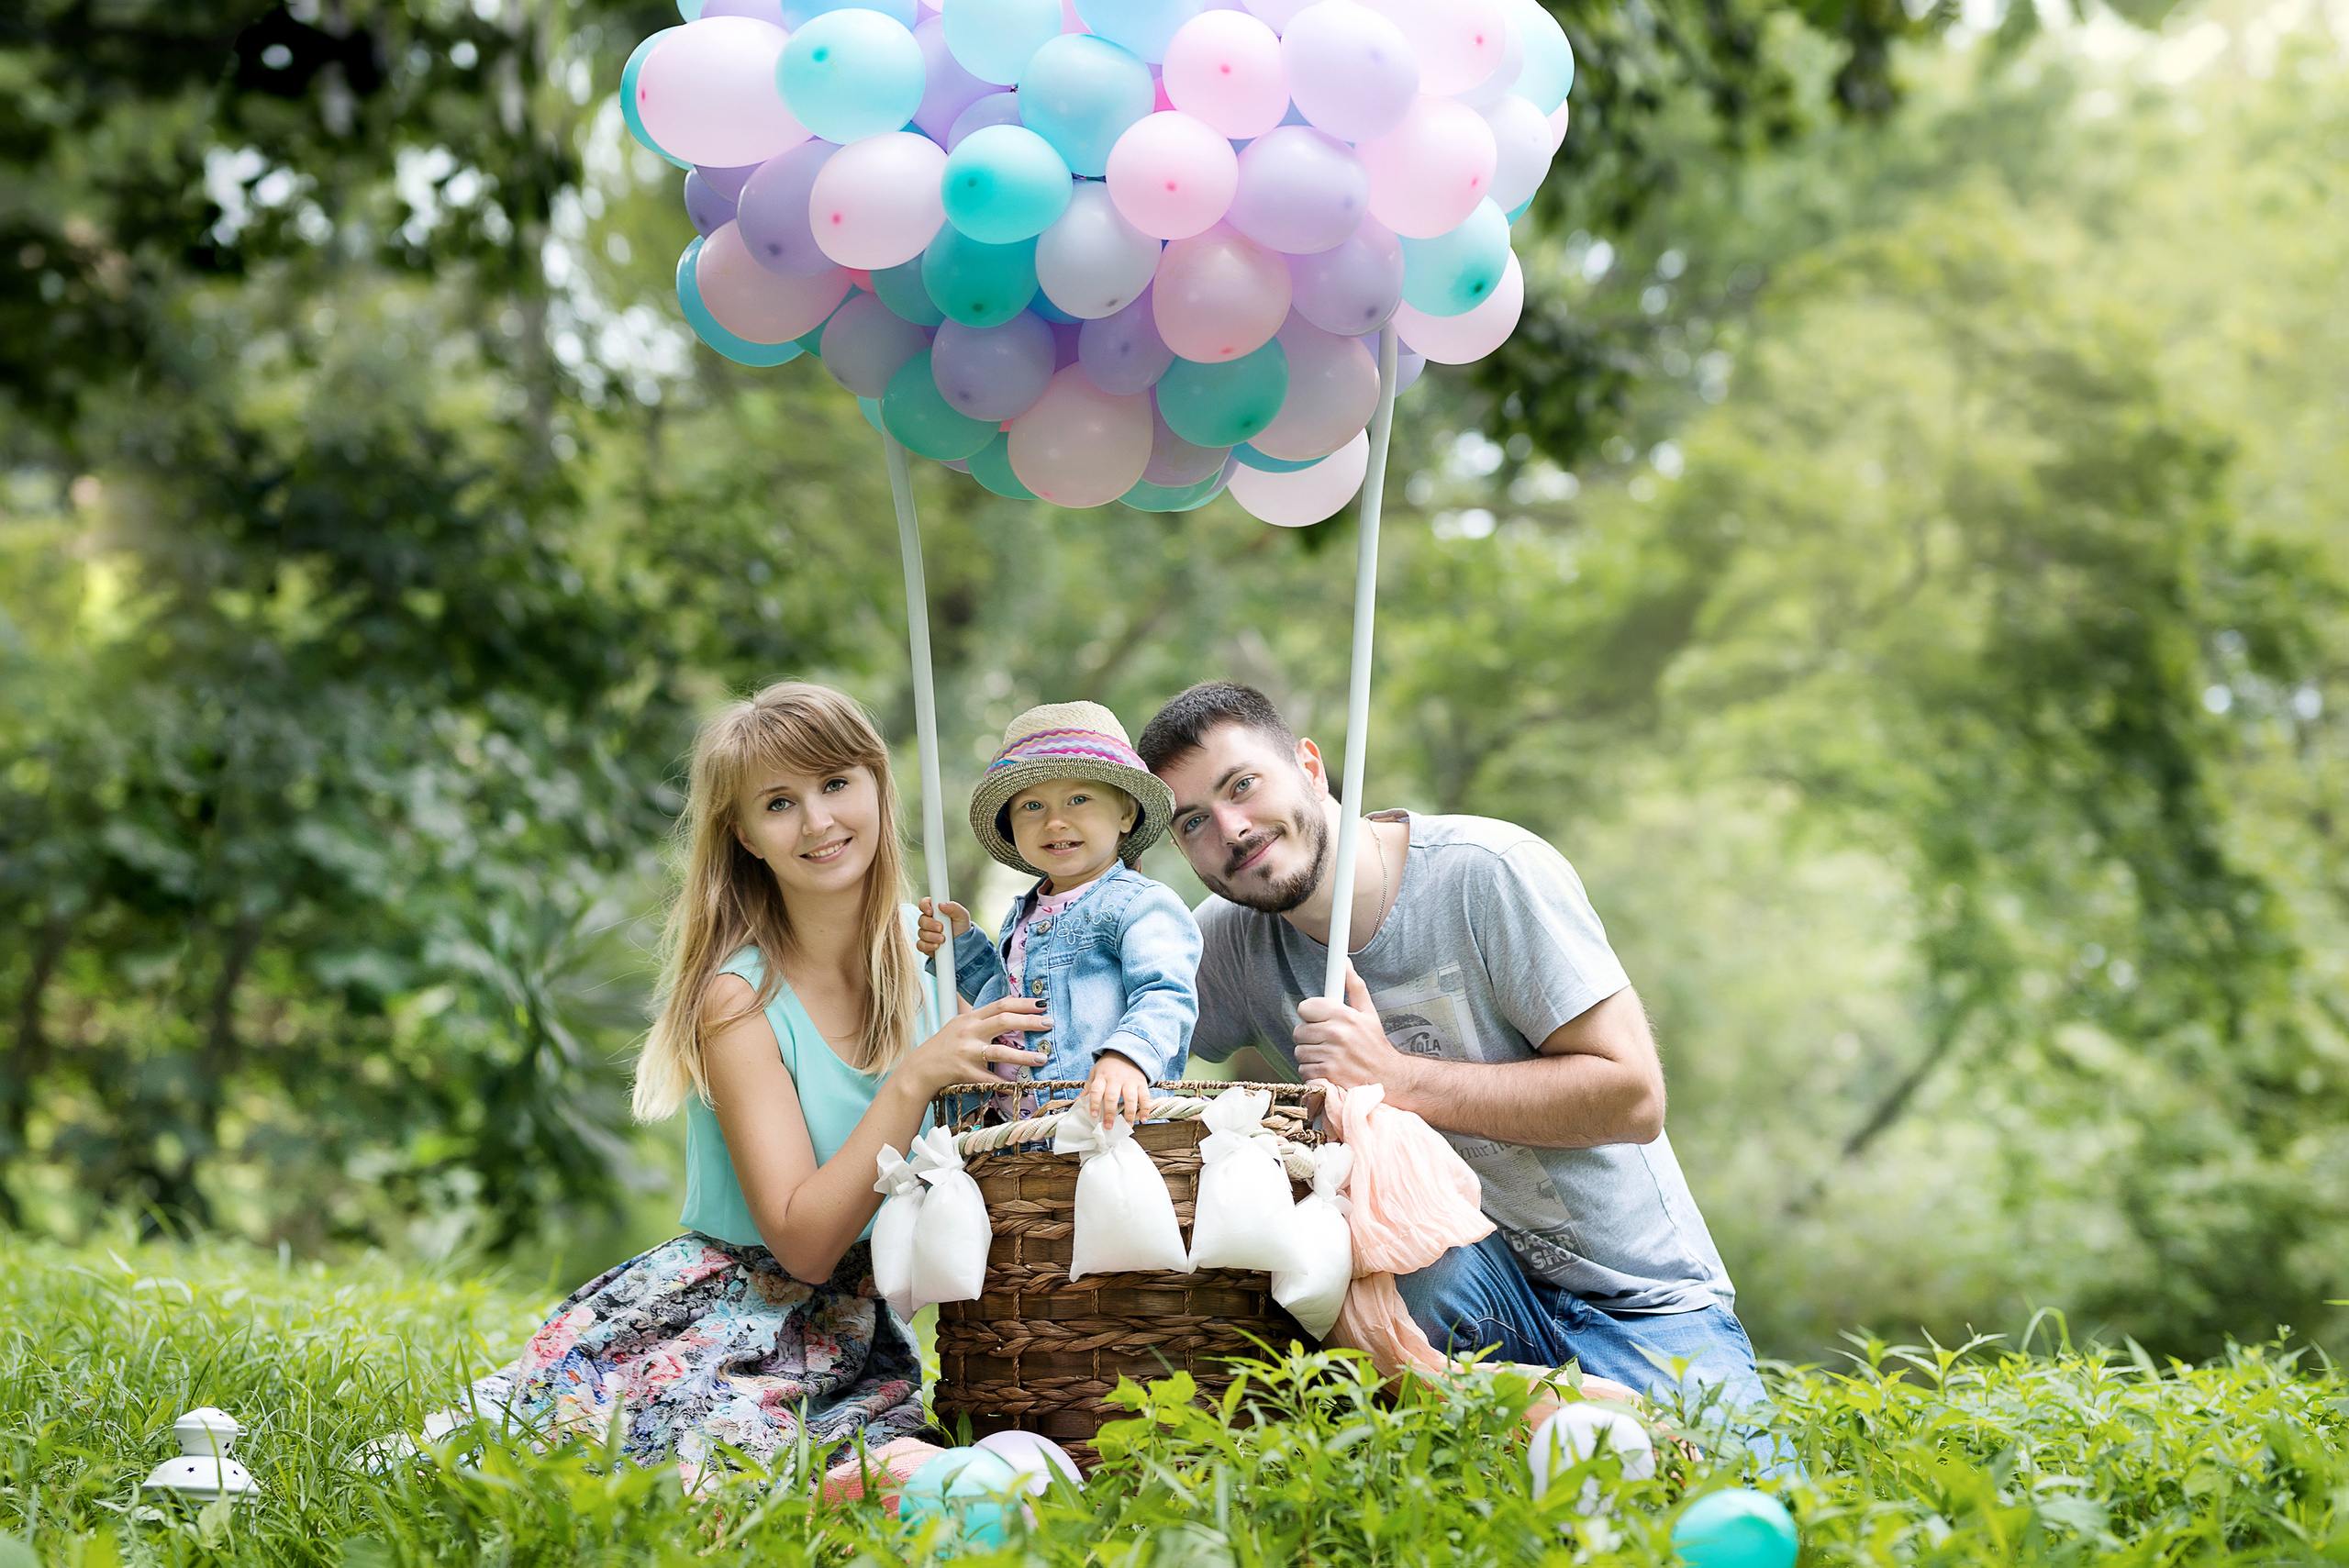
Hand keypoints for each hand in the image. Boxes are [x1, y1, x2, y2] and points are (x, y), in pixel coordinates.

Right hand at [905, 995, 1048, 1096]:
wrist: (920, 1068)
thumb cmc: (943, 1046)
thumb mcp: (960, 1024)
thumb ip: (981, 1016)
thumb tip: (1007, 1004)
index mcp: (970, 1018)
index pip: (1000, 1005)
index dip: (1022, 1003)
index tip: (1042, 1005)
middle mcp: (969, 1032)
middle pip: (1003, 1021)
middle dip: (1029, 1022)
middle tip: (1049, 1024)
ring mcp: (966, 1052)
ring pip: (1000, 1051)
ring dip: (1024, 1056)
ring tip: (1042, 1058)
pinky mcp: (964, 1072)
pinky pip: (989, 1079)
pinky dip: (1005, 1084)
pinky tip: (1021, 1086)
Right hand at [916, 898, 972, 958]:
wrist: (963, 944)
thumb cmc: (961, 927)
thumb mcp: (962, 915)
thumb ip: (953, 907)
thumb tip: (941, 905)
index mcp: (936, 910)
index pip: (924, 903)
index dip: (924, 906)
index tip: (931, 912)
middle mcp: (928, 920)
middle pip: (921, 920)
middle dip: (930, 924)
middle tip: (941, 928)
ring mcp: (926, 932)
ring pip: (921, 933)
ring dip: (932, 937)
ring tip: (943, 939)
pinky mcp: (925, 944)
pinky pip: (921, 945)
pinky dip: (928, 946)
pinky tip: (936, 946)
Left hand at [1082, 1051, 1151, 1125]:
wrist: (1126, 1053)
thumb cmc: (1108, 1067)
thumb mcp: (1095, 1073)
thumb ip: (1088, 1088)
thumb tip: (1078, 1102)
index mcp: (1102, 1077)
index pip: (1096, 1090)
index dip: (1094, 1103)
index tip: (1094, 1116)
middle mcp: (1116, 1079)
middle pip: (1112, 1097)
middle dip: (1110, 1113)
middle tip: (1108, 1126)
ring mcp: (1130, 1081)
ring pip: (1130, 1098)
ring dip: (1129, 1113)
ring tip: (1127, 1126)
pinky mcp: (1141, 1083)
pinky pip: (1145, 1097)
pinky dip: (1145, 1109)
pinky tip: (1143, 1119)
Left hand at [1293, 965, 1404, 1091]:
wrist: (1388, 1077)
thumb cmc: (1375, 1045)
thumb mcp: (1368, 1013)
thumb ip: (1354, 986)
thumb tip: (1344, 963)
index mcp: (1344, 1015)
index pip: (1305, 1007)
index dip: (1311, 1014)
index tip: (1319, 1020)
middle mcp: (1336, 1034)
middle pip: (1299, 1031)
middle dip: (1309, 1036)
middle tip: (1326, 1041)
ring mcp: (1331, 1055)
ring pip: (1299, 1051)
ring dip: (1310, 1055)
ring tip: (1329, 1056)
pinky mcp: (1327, 1074)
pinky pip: (1303, 1069)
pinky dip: (1313, 1071)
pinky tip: (1328, 1069)